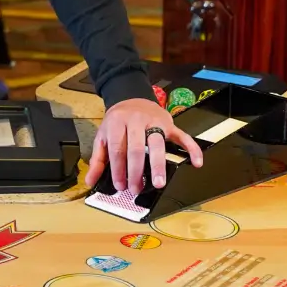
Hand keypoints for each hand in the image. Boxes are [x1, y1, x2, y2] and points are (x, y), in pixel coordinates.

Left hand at [84, 97, 203, 192]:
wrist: (131, 98)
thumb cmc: (117, 121)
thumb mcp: (102, 136)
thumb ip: (97, 159)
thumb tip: (90, 181)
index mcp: (117, 123)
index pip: (118, 149)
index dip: (118, 169)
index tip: (119, 185)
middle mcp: (136, 120)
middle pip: (137, 148)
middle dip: (136, 171)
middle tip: (136, 188)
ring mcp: (155, 122)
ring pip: (157, 143)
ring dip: (158, 165)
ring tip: (158, 183)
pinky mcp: (170, 124)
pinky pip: (183, 136)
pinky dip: (192, 148)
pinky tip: (196, 162)